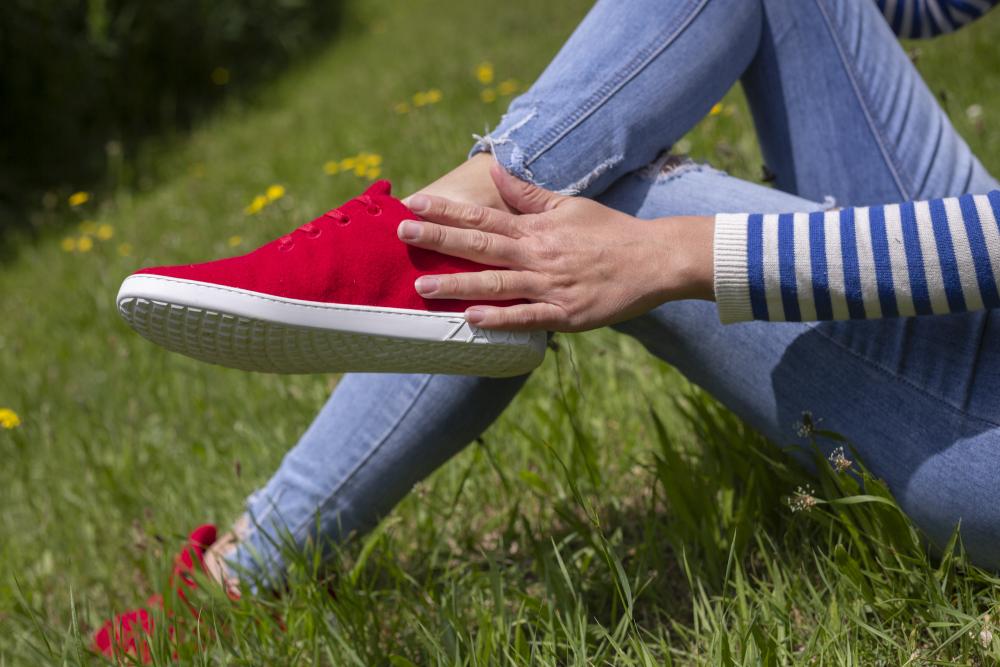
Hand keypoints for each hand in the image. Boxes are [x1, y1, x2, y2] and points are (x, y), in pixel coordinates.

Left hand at [398, 163, 714, 331]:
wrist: (655, 260)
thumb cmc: (611, 232)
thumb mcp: (570, 205)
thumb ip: (529, 194)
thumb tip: (496, 171)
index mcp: (537, 228)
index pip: (484, 215)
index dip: (447, 210)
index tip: (415, 204)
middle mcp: (538, 255)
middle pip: (481, 245)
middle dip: (440, 239)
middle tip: (404, 234)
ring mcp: (551, 286)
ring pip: (497, 284)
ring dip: (458, 285)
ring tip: (423, 285)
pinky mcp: (566, 314)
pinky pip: (527, 318)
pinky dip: (499, 319)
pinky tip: (471, 320)